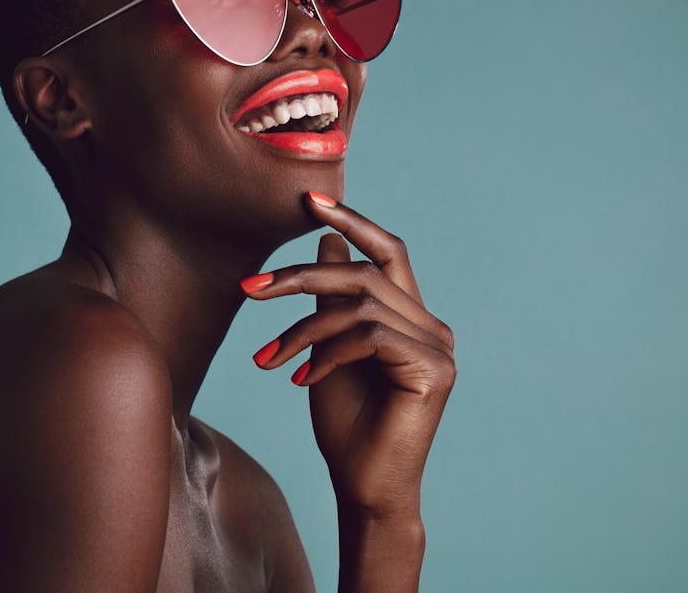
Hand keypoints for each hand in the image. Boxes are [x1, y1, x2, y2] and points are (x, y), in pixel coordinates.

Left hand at [243, 191, 455, 517]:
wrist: (362, 487)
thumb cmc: (345, 423)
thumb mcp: (327, 348)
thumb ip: (331, 300)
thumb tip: (328, 243)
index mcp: (410, 316)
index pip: (387, 251)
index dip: (352, 220)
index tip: (309, 200)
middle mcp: (432, 325)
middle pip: (362, 273)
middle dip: (300, 276)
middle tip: (248, 288)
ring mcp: (439, 347)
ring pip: (359, 305)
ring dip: (302, 329)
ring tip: (269, 359)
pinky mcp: (433, 369)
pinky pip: (369, 336)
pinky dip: (327, 354)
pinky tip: (303, 381)